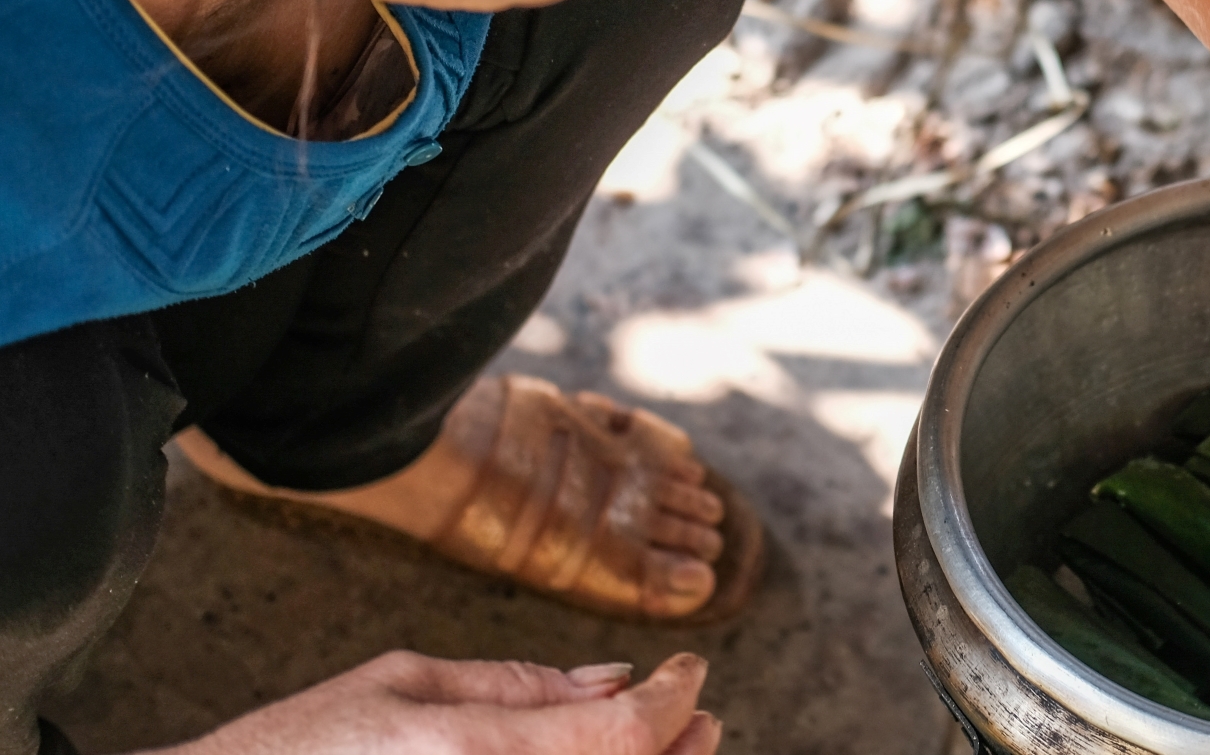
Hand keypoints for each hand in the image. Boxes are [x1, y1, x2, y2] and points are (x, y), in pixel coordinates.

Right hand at [161, 651, 720, 754]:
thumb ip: (518, 682)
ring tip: (668, 748)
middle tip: (701, 716)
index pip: (628, 730)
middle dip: (681, 749)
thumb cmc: (301, 747)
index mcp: (480, 753)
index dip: (678, 697)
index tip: (691, 671)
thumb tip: (615, 676)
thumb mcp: (405, 682)